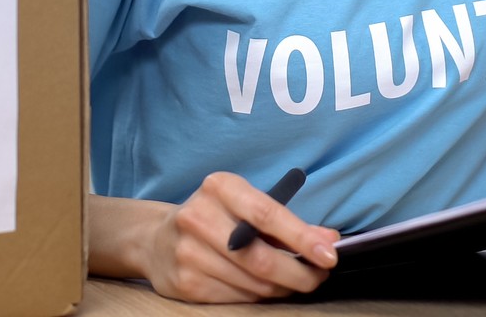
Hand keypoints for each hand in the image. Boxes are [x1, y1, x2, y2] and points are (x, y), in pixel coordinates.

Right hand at [141, 171, 339, 302]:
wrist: (156, 238)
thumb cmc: (215, 216)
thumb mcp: (246, 204)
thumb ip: (287, 222)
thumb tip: (328, 241)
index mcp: (219, 188)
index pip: (267, 214)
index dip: (302, 238)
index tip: (329, 254)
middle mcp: (198, 218)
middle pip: (261, 257)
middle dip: (299, 273)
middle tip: (319, 276)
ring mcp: (188, 253)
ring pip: (252, 283)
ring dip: (282, 287)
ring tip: (295, 280)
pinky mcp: (185, 284)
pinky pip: (237, 298)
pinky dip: (259, 296)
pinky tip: (265, 287)